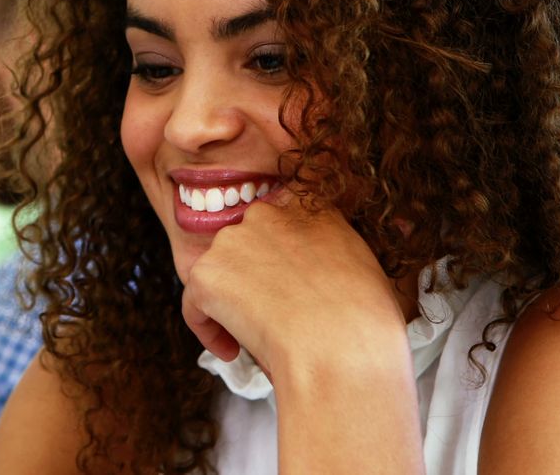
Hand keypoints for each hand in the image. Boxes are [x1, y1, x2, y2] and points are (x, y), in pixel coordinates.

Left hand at [181, 193, 411, 376]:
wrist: (340, 348)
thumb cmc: (365, 323)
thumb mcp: (364, 268)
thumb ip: (333, 256)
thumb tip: (315, 274)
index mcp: (311, 208)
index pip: (279, 225)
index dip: (278, 262)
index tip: (286, 290)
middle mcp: (267, 213)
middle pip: (245, 248)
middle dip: (251, 281)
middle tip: (269, 318)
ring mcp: (232, 240)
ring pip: (219, 275)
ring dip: (229, 305)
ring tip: (255, 340)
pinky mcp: (206, 274)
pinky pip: (195, 305)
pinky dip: (208, 330)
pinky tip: (232, 351)